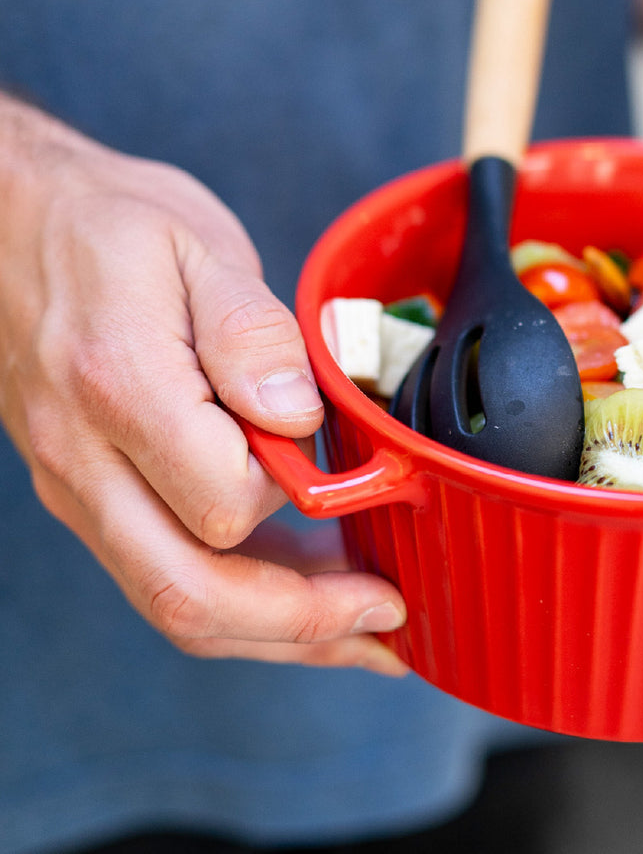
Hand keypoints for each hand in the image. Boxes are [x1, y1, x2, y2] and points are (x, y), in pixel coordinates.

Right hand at [0, 100, 408, 672]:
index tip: (367, 475)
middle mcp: (88, 460)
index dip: (305, 499)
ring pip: (174, 603)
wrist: (17, 225)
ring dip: (276, 633)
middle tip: (389, 617)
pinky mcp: (95, 494)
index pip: (224, 502)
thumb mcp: (196, 245)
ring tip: (364, 634)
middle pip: (189, 594)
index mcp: (120, 389)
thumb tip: (298, 417)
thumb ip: (250, 332)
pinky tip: (304, 595)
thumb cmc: (112, 226)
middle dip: (300, 624)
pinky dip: (242, 604)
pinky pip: (164, 575)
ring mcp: (83, 488)